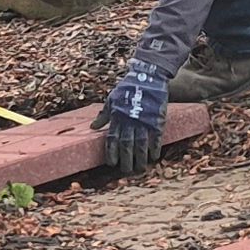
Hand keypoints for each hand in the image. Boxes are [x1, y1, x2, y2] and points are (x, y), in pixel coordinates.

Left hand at [99, 61, 168, 177]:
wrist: (147, 77)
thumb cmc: (127, 88)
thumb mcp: (111, 99)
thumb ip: (103, 115)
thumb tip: (93, 127)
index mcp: (117, 117)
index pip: (112, 139)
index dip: (111, 153)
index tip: (111, 164)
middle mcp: (129, 122)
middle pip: (126, 145)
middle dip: (126, 160)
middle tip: (126, 172)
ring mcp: (143, 122)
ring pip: (140, 145)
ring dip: (140, 159)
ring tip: (140, 169)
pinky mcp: (156, 120)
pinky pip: (155, 137)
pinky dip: (154, 148)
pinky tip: (154, 156)